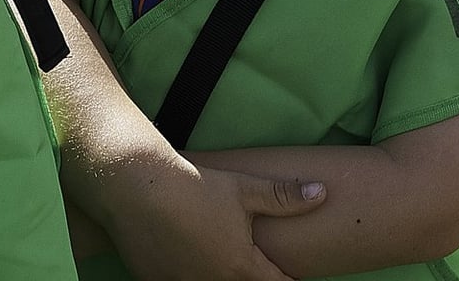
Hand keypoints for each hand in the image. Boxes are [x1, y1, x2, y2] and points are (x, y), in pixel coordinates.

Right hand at [100, 153, 325, 280]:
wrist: (136, 188)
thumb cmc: (194, 186)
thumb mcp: (243, 189)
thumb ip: (283, 197)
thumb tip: (322, 193)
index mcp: (241, 266)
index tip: (293, 277)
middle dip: (252, 278)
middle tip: (250, 264)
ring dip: (219, 275)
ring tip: (217, 258)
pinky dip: (188, 275)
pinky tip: (186, 258)